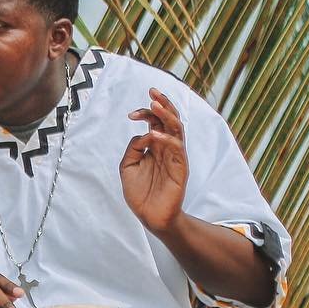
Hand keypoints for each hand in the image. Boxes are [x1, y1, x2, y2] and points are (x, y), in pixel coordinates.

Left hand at [120, 89, 188, 233]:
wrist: (150, 217)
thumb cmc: (140, 194)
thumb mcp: (128, 167)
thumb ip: (133, 149)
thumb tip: (142, 134)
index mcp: (155, 146)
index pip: (156, 122)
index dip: (146, 113)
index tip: (131, 114)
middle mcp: (167, 148)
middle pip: (170, 119)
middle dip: (162, 104)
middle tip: (152, 91)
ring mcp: (175, 157)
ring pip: (177, 129)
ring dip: (167, 115)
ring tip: (155, 104)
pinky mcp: (180, 168)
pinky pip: (177, 149)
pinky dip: (166, 139)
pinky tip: (154, 135)